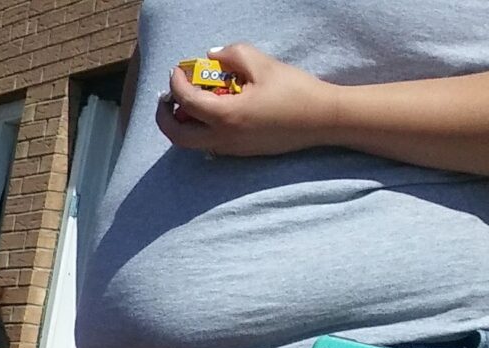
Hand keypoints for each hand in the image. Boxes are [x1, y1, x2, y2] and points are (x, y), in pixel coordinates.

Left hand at [159, 44, 340, 157]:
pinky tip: (212, 112)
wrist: (324, 119)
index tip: (177, 70)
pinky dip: (201, 130)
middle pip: (177, 135)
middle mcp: (223, 138)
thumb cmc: (296, 90)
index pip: (185, 101)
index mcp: (225, 116)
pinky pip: (209, 145)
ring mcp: (232, 149)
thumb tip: (212, 55)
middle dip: (165, 116)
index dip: (176, 83)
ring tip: (190, 102)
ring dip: (183, 124)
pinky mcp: (242, 153)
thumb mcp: (263, 64)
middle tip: (168, 98)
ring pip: (191, 143)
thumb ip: (233, 55)